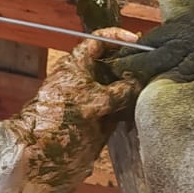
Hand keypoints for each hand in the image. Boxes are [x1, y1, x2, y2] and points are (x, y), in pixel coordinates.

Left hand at [5, 30, 140, 192]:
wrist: (40, 155)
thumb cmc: (58, 119)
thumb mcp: (92, 100)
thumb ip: (119, 91)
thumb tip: (138, 83)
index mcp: (77, 66)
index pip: (97, 42)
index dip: (116, 37)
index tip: (135, 40)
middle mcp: (85, 81)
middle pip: (112, 65)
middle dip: (131, 64)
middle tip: (151, 67)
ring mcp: (92, 102)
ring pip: (119, 89)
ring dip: (134, 88)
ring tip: (153, 86)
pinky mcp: (99, 122)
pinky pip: (120, 110)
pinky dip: (131, 108)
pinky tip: (144, 107)